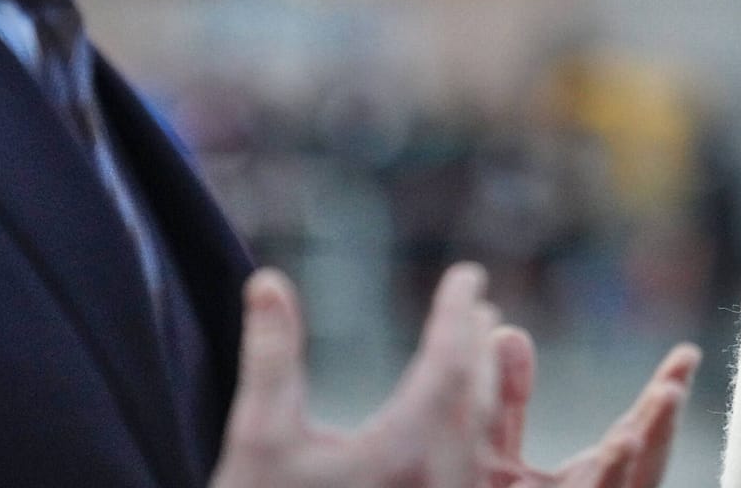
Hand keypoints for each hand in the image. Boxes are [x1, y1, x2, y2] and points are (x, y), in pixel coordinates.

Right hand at [214, 262, 506, 486]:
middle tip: (476, 308)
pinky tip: (466, 425)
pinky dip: (477, 440)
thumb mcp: (258, 440)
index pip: (446, 367)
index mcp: (399, 455)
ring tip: (481, 350)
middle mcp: (435, 487)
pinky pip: (469, 480)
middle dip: (474, 349)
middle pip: (472, 404)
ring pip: (479, 448)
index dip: (457, 315)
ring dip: (483, 393)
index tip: (468, 274)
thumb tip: (266, 280)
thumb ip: (270, 358)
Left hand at [485, 328, 700, 487]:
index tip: (686, 353)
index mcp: (591, 483)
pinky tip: (622, 442)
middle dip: (665, 418)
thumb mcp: (492, 454)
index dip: (663, 393)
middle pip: (646, 461)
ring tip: (664, 397)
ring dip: (652, 445)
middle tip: (681, 371)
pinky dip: (615, 473)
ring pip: (631, 486)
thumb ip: (506, 400)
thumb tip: (508, 333)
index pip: (638, 432)